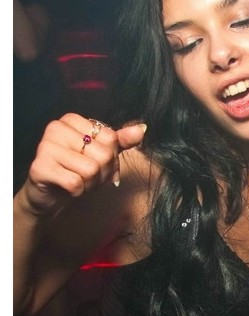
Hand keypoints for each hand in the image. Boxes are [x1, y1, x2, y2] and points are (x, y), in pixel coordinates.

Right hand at [21, 113, 146, 215]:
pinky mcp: (40, 168)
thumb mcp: (100, 154)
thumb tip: (142, 129)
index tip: (96, 162)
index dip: (111, 158)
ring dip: (90, 184)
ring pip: (91, 170)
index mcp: (71, 120)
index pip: (111, 138)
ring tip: (78, 182)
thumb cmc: (76, 171)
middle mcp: (56, 128)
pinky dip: (78, 192)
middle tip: (87, 177)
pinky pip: (75, 183)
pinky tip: (68, 189)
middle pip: (104, 154)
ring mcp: (45, 147)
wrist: (49, 195)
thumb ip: (120, 141)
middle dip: (102, 174)